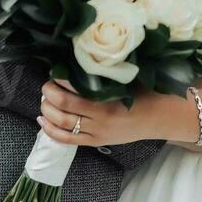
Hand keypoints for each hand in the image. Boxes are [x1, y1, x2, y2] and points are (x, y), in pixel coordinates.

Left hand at [36, 79, 159, 147]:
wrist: (159, 118)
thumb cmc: (145, 93)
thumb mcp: (127, 79)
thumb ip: (106, 73)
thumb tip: (81, 59)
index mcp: (107, 99)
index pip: (73, 89)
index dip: (59, 80)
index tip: (55, 71)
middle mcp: (100, 118)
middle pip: (63, 106)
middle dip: (49, 94)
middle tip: (47, 85)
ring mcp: (96, 132)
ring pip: (62, 123)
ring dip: (47, 111)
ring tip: (45, 100)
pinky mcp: (95, 142)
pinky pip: (67, 140)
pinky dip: (51, 131)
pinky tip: (42, 121)